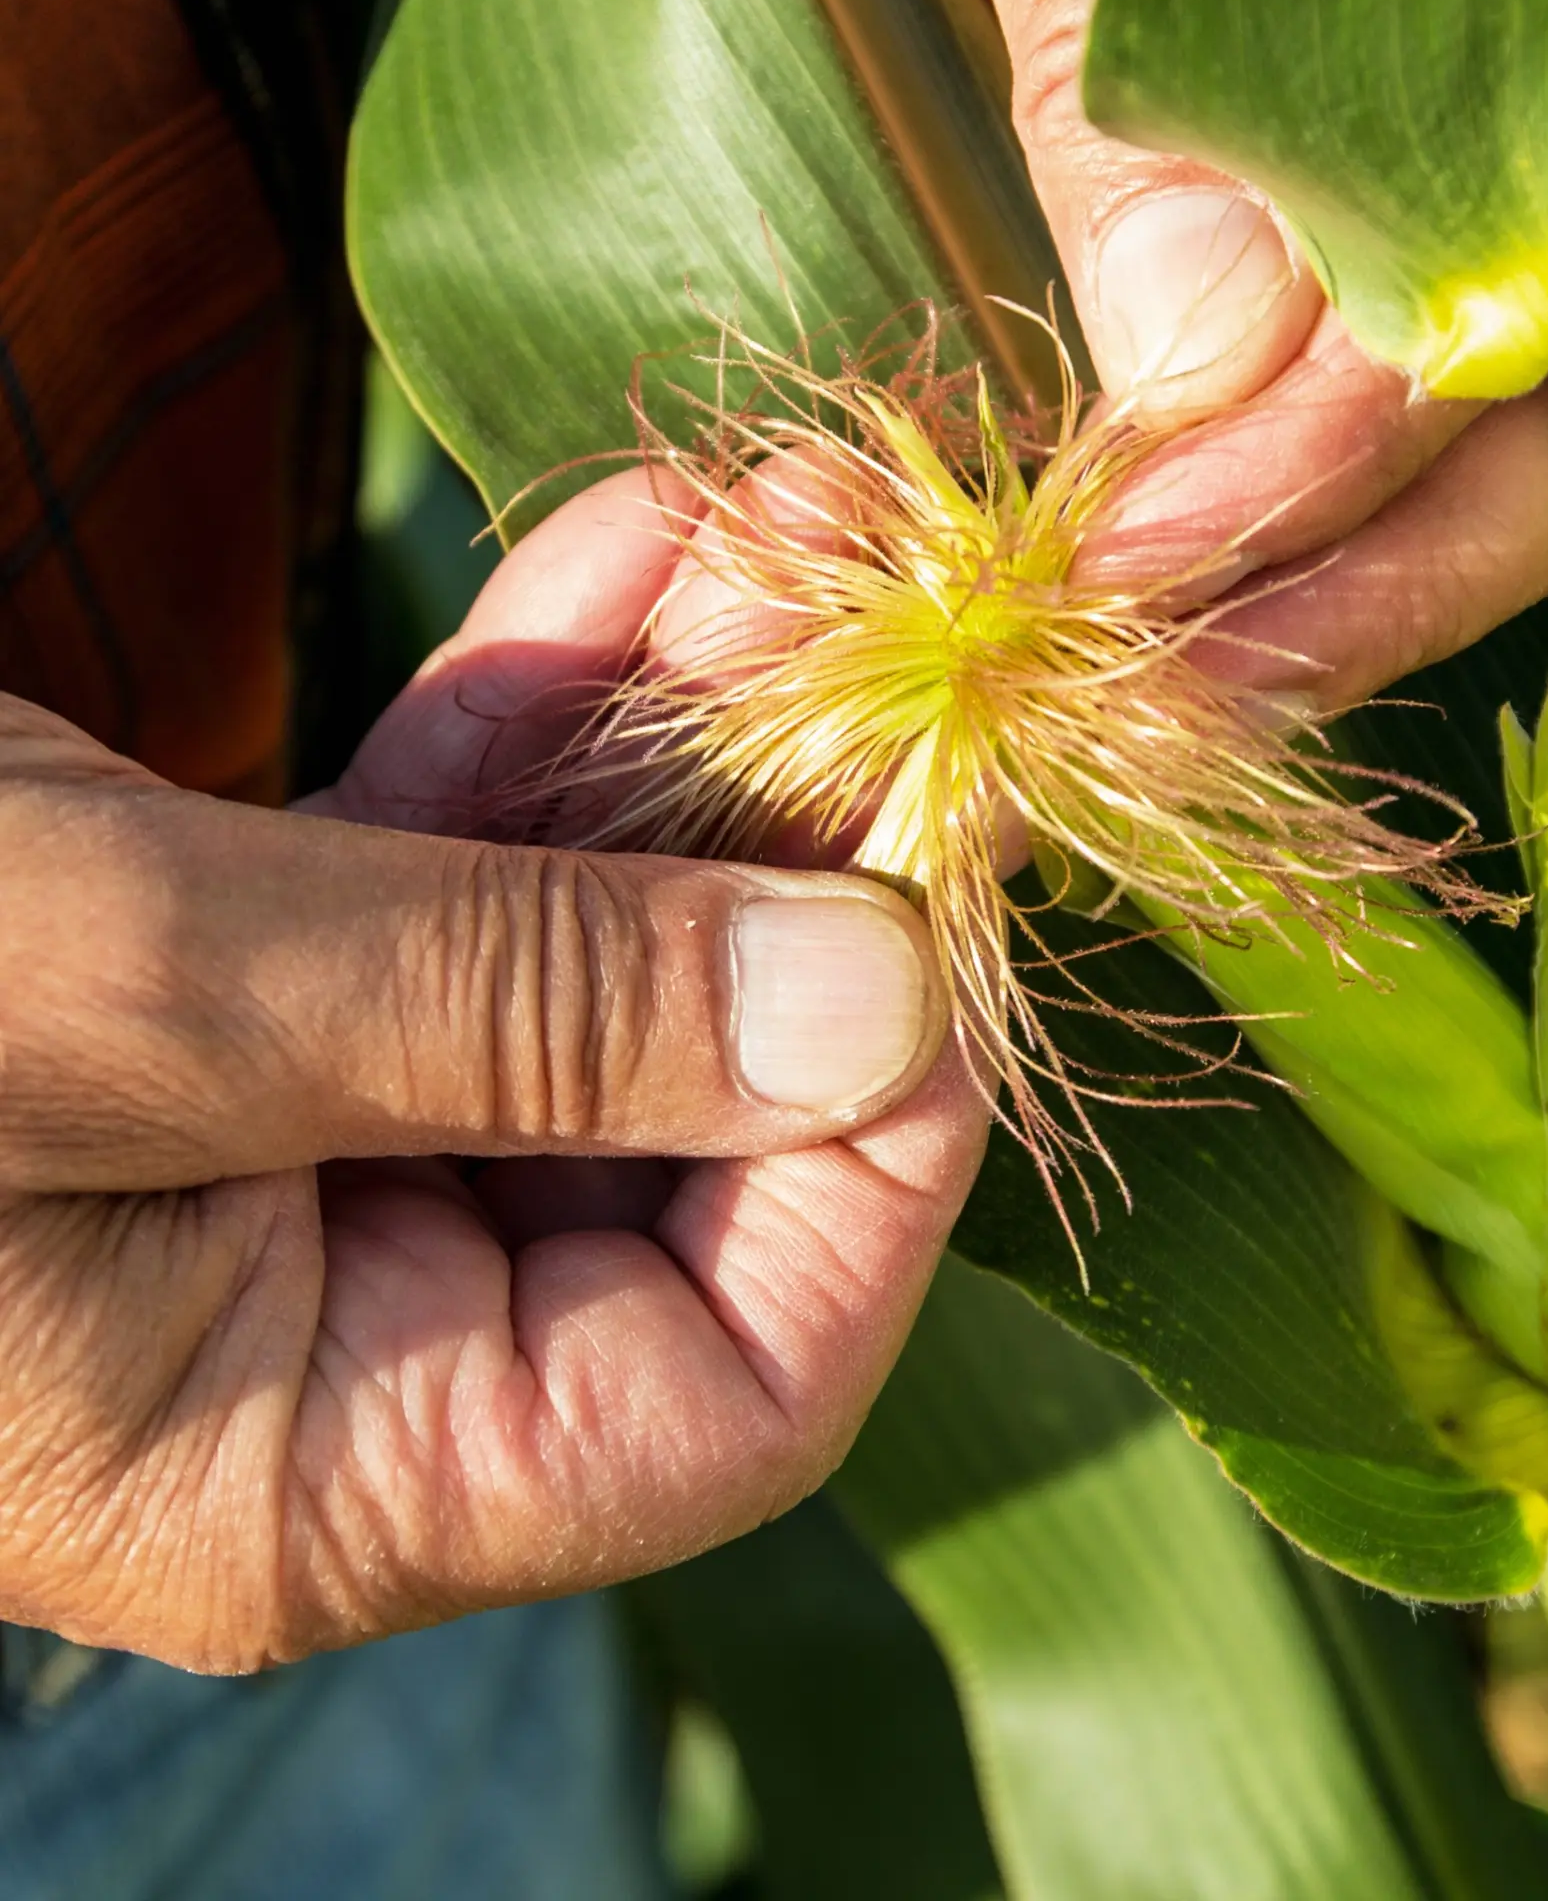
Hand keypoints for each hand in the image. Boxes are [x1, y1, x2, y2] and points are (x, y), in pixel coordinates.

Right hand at [0, 472, 980, 1672]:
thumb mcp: (155, 1001)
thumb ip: (528, 1016)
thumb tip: (880, 1006)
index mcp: (306, 1466)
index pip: (724, 1396)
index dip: (874, 1170)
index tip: (935, 921)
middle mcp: (332, 1332)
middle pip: (689, 1141)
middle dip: (787, 875)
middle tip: (877, 631)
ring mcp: (301, 1150)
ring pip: (592, 968)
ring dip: (684, 747)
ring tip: (779, 538)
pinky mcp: (252, 988)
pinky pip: (460, 869)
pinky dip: (540, 718)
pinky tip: (638, 545)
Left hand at [751, 0, 1547, 707]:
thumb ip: (1142, 39)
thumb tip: (1229, 369)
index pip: (1533, 246)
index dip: (1357, 447)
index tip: (1154, 559)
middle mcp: (1522, 7)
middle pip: (1524, 376)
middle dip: (1341, 568)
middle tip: (1147, 706)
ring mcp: (1415, 72)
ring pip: (1419, 391)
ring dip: (1282, 566)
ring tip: (1120, 690)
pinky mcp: (1289, 111)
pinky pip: (1303, 334)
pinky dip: (1215, 479)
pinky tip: (1115, 568)